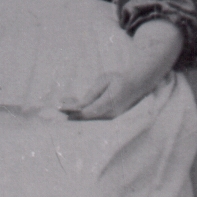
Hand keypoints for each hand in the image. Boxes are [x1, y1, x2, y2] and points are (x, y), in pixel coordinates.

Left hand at [61, 20, 180, 119]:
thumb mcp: (104, 80)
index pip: (88, 110)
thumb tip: (80, 105)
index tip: (61, 108)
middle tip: (58, 108)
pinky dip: (84, 112)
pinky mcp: (111, 116)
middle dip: (72, 113)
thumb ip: (92, 93)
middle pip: (87, 117)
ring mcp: (112, 116)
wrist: (138, 84)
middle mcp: (111, 113)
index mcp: (109, 102)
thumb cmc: (119, 79)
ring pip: (90, 117)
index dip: (73, 111)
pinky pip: (95, 116)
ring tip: (63, 105)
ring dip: (76, 113)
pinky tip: (74, 106)